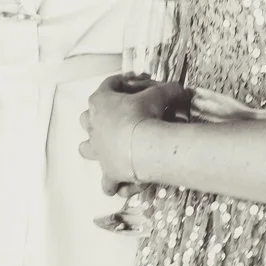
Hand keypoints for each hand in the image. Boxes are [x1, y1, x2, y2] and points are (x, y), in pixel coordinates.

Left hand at [79, 73, 185, 192]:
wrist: (142, 145)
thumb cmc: (145, 116)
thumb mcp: (159, 95)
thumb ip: (168, 90)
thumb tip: (179, 89)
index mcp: (100, 102)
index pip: (108, 86)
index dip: (121, 82)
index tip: (133, 81)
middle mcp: (93, 126)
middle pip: (86, 118)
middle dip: (97, 117)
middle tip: (116, 116)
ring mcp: (98, 151)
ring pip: (86, 149)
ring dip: (95, 149)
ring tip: (109, 150)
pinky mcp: (108, 172)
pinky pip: (107, 183)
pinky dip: (115, 184)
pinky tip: (124, 183)